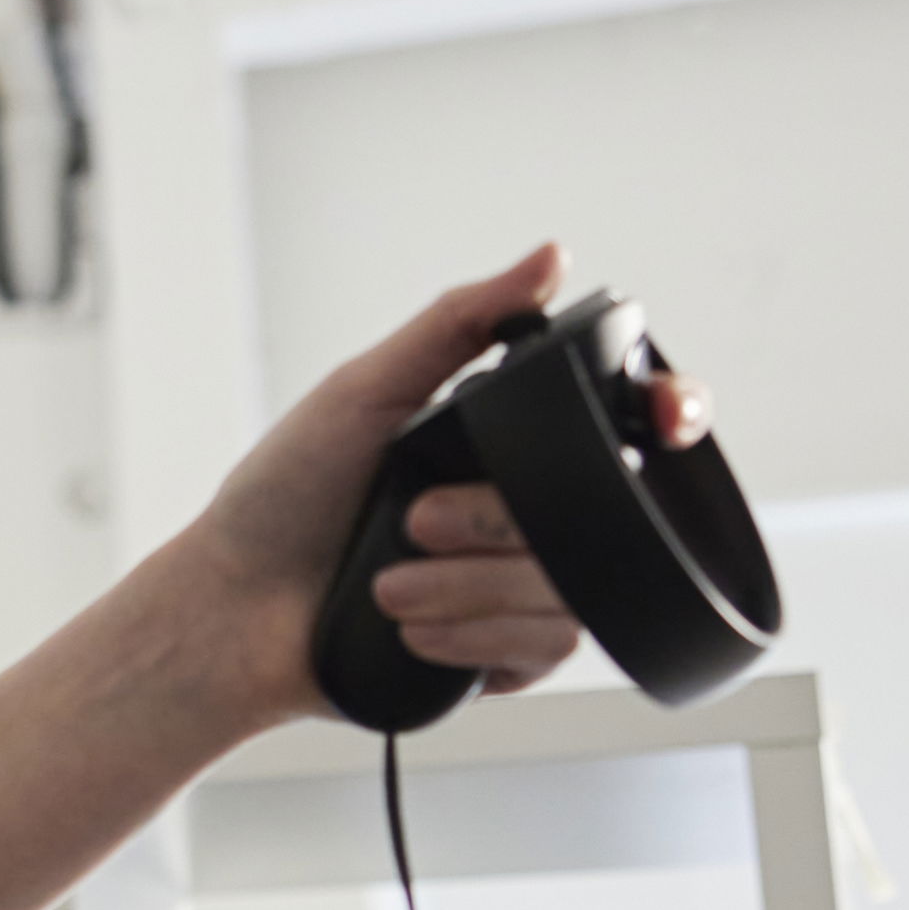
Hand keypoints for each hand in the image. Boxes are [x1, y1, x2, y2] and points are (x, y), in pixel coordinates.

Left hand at [172, 246, 711, 721]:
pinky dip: (471, 636)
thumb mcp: (364, 391)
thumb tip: (547, 256)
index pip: (631, 425)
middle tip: (414, 521)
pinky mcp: (506, 653)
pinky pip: (545, 647)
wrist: (235, 612)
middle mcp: (526, 510)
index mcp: (506, 443)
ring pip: (570, 590)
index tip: (666, 420)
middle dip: (492, 522)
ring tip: (389, 584)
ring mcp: (522, 585)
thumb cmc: (284, 496)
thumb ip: (456, 325)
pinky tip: (412, 628)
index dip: (673, 414)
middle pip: (599, 515)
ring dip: (468, 587)